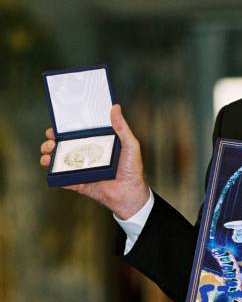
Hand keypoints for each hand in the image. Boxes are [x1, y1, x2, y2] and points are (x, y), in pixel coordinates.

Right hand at [40, 104, 149, 218]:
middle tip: (51, 140)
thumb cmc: (133, 169)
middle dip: (52, 142)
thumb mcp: (130, 144)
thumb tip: (115, 107)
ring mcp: (82, 169)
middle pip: (65, 146)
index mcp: (98, 144)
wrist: (130, 193)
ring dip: (49, 155)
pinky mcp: (78, 183)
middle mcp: (88, 156)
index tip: (56, 126)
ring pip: (59, 161)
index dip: (65, 130)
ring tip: (49, 152)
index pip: (78, 134)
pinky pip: (62, 178)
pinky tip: (50, 167)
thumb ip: (122, 127)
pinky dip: (53, 173)